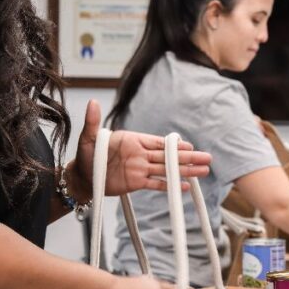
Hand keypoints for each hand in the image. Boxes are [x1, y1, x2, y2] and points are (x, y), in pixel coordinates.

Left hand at [71, 100, 210, 196]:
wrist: (82, 177)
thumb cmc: (85, 155)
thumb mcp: (87, 137)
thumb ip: (92, 122)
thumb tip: (91, 102)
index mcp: (133, 141)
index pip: (158, 142)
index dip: (174, 145)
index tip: (189, 146)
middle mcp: (141, 154)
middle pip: (168, 156)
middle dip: (188, 158)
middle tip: (207, 158)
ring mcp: (140, 169)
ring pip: (167, 170)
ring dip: (185, 171)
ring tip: (203, 172)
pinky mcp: (137, 182)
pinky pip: (156, 184)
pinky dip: (170, 185)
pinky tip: (185, 186)